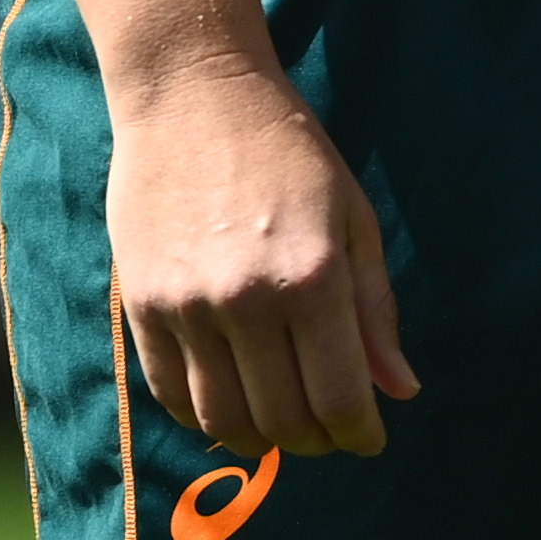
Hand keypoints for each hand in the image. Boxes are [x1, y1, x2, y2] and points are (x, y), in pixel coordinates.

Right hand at [106, 61, 418, 462]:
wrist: (194, 98)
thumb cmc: (292, 152)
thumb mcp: (354, 220)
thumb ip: (373, 311)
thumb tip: (400, 390)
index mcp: (312, 276)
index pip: (336, 396)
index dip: (357, 433)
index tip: (370, 440)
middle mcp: (246, 300)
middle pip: (280, 417)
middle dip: (314, 441)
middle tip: (331, 435)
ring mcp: (186, 307)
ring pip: (221, 418)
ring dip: (258, 439)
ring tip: (284, 428)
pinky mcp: (140, 307)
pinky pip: (170, 393)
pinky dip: (204, 416)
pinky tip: (232, 406)